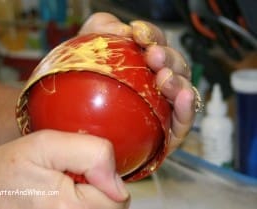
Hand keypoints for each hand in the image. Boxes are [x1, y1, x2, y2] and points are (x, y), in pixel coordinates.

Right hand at [0, 130, 128, 208]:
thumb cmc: (8, 171)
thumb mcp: (47, 144)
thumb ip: (91, 154)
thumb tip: (117, 180)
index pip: (118, 197)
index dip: (105, 177)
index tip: (82, 170)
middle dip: (99, 190)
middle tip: (71, 178)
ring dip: (91, 199)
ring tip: (65, 189)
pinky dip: (81, 206)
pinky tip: (63, 200)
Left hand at [79, 12, 195, 153]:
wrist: (74, 128)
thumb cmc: (81, 88)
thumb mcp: (85, 51)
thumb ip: (100, 29)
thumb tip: (123, 30)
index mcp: (141, 60)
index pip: (154, 42)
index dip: (151, 34)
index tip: (137, 33)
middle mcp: (155, 80)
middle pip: (173, 64)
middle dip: (167, 57)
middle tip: (153, 56)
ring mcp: (163, 104)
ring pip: (182, 89)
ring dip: (177, 81)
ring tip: (164, 77)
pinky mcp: (167, 130)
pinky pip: (183, 120)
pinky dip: (187, 108)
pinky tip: (184, 97)